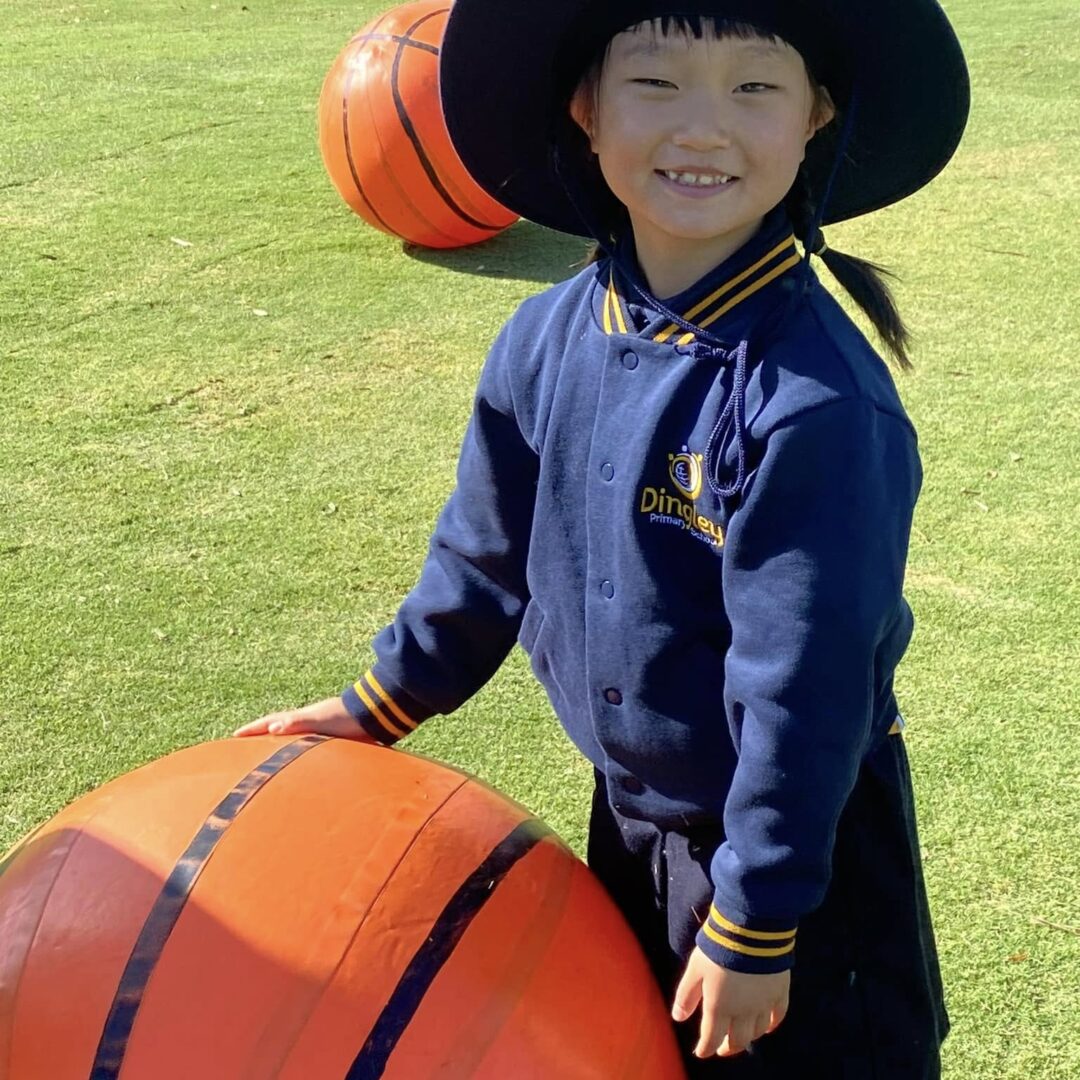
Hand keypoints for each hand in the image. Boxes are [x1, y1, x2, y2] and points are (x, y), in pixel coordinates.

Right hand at [232, 696, 381, 742]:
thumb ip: (298, 723)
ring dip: (278, 742)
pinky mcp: (332, 737)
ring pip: (292, 735)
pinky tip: (301, 757)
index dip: (253, 729)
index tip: (234, 735)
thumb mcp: (321, 720)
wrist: (377, 716)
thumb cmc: (348, 717)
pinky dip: (296, 749)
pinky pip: (306, 744)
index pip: (271, 722)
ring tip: (267, 752)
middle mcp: (309, 721)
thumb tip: (273, 728)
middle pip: (279, 727)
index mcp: (302, 718)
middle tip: (244, 743)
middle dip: (261, 734)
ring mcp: (320, 728)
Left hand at [671, 947, 789, 1057]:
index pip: (711, 1038)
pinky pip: (778, 1016)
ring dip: (748, 1038)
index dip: (705, 1048)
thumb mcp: (695, 969)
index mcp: (719, 1006)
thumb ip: (686, 995)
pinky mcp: (779, 991)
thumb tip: (677, 1018)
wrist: (750, 929)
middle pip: (737, 1041)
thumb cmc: (717, 947)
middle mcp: (743, 1011)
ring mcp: (764, 1003)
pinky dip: (772, 1026)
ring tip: (740, 1036)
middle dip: (727, 1048)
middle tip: (721, 1048)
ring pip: (757, 1032)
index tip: (701, 1052)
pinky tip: (767, 1027)